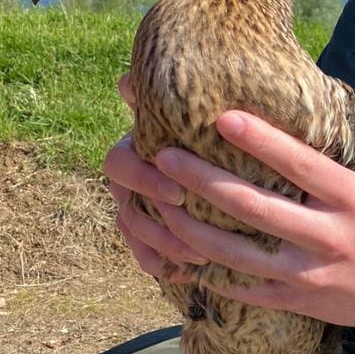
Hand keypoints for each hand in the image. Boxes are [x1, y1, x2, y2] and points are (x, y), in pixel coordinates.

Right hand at [104, 75, 207, 277]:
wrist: (234, 147)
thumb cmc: (216, 118)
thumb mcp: (204, 106)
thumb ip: (177, 97)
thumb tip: (128, 78)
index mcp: (139, 143)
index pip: (120, 163)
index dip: (144, 180)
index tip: (179, 193)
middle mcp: (135, 174)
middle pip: (124, 206)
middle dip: (153, 223)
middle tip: (192, 235)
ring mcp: (141, 204)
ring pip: (135, 232)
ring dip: (163, 246)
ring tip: (198, 257)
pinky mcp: (156, 229)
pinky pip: (146, 256)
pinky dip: (161, 265)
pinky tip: (183, 275)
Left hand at [153, 110, 354, 353]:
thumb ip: (335, 154)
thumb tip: (294, 110)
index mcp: (352, 197)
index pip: (300, 164)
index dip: (261, 140)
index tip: (223, 117)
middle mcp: (329, 236)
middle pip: (255, 208)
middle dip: (204, 181)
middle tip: (165, 156)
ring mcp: (308, 275)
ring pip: (237, 254)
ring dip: (191, 229)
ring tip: (159, 203)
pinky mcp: (294, 303)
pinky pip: (241, 288)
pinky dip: (207, 270)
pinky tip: (176, 250)